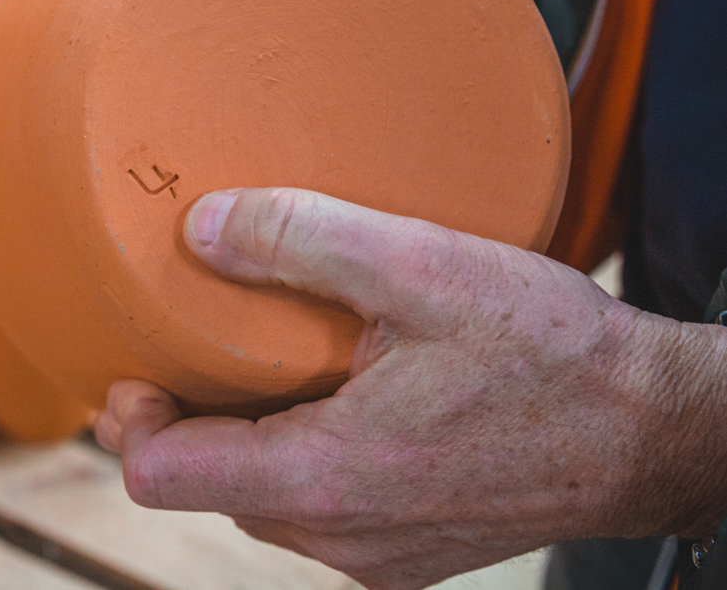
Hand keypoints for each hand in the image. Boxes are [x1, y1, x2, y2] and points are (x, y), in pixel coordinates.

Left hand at [94, 188, 726, 589]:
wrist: (649, 432)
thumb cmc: (551, 353)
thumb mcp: (424, 268)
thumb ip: (301, 239)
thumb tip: (201, 227)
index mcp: (324, 476)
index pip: (160, 477)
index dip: (133, 421)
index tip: (142, 367)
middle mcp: (338, 537)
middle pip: (205, 488)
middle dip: (190, 422)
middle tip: (205, 348)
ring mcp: (374, 557)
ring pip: (261, 501)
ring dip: (250, 439)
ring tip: (279, 367)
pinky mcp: (405, 556)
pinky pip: (318, 512)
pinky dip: (304, 459)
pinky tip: (341, 402)